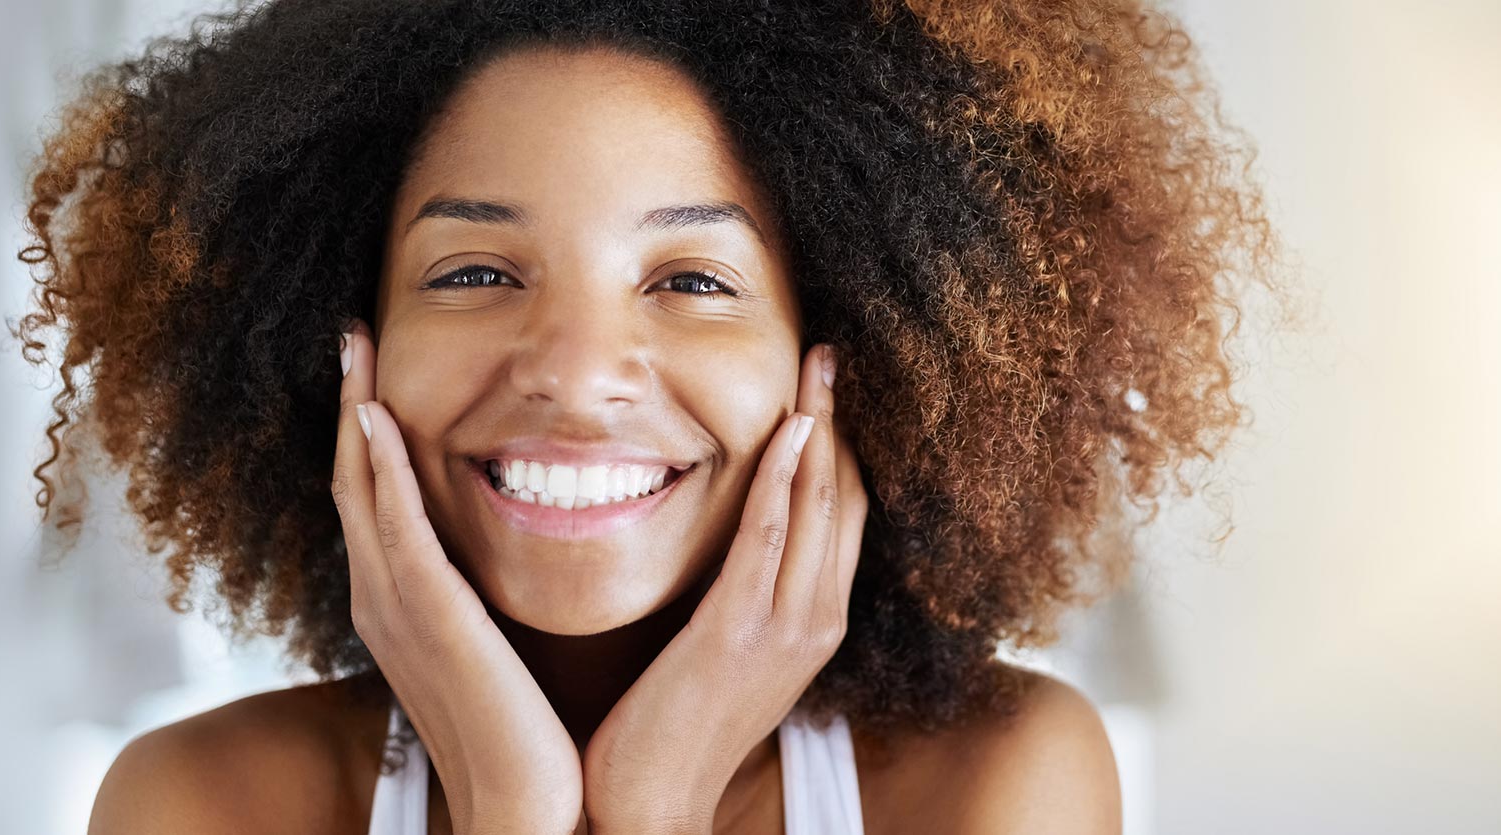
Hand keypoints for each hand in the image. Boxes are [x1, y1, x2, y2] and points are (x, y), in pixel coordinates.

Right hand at [331, 321, 584, 834]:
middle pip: (350, 478)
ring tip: (354, 350)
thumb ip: (478, 599)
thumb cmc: (521, 733)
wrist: (522, 804)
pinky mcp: (426, 614)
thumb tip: (493, 561)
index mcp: (396, 603)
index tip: (371, 370)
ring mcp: (394, 605)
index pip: (370, 496)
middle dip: (347, 403)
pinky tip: (376, 418)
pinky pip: (395, 527)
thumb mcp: (491, 648)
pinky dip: (380, 470)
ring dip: (354, 413)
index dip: (364, 429)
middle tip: (350, 336)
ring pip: (360, 488)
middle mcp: (380, 597)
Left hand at [580, 344, 867, 833]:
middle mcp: (817, 620)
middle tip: (830, 354)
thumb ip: (744, 596)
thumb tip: (733, 544)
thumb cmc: (676, 728)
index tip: (828, 388)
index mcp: (816, 622)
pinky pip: (771, 539)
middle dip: (842, 421)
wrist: (653, 802)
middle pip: (847, 498)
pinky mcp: (738, 633)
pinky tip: (788, 430)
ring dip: (820, 428)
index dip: (843, 446)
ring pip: (820, 507)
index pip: (846, 515)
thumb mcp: (727, 652)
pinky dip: (785, 478)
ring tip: (818, 367)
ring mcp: (786, 628)